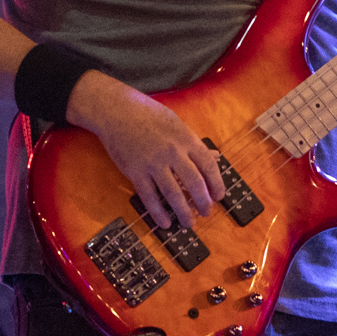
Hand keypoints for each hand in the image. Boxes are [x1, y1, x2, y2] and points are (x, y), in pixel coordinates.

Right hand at [66, 71, 224, 227]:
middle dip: (203, 202)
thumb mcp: (177, 124)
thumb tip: (216, 157)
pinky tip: (165, 223)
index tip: (219, 196)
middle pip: (194, 183)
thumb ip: (194, 144)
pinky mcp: (135, 171)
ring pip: (173, 194)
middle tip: (207, 212)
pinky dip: (158, 213)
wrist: (117, 111)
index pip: (208, 165)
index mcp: (186, 139)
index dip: (216, 183)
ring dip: (183, 212)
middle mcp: (172, 152)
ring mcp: (153, 163)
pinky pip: (149, 197)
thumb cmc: (149, 115)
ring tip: (188, 223)